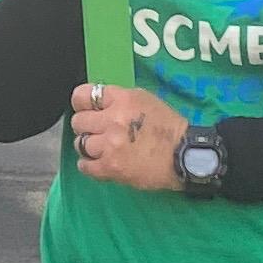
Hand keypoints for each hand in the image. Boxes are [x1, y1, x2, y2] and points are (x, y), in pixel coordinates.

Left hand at [68, 82, 184, 192]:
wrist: (184, 156)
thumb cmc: (169, 128)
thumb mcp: (146, 100)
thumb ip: (120, 100)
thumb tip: (98, 103)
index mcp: (122, 100)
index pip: (83, 95)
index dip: (81, 103)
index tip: (86, 109)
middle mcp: (113, 120)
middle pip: (78, 121)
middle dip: (86, 126)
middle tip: (97, 132)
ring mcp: (110, 145)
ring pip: (80, 143)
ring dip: (89, 146)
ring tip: (101, 149)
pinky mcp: (110, 167)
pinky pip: (85, 165)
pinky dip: (88, 165)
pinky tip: (98, 163)